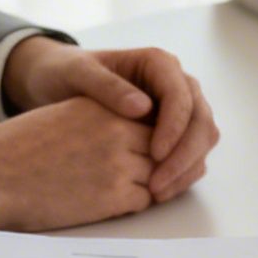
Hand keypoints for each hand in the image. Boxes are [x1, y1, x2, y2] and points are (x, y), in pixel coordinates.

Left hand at [0, 36, 217, 200]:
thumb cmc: (64, 73)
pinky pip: (191, 153)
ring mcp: (179, 109)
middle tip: (158, 184)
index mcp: (159, 64)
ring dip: (187, 169)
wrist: (54, 83)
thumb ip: (106, 86)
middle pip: (201, 121)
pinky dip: (182, 174)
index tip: (154, 154)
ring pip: (203, 139)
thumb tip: (143, 107)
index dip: (174, 128)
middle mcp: (177, 84)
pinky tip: (159, 192)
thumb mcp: (77, 73)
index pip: (181, 96)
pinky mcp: (175, 131)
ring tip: (158, 193)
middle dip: (185, 155)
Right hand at [0, 97, 156, 231]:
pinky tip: (109, 202)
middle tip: (144, 176)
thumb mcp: (66, 117)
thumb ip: (103, 121)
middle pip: (160, 147)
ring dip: (148, 185)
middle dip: (156, 163)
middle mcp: (116, 129)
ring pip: (159, 175)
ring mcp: (119, 162)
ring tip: (120, 190)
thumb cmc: (20, 150)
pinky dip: (134, 204)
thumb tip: (137, 137)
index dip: (148, 139)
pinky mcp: (115, 194)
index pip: (150, 120)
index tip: (139, 151)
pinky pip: (145, 200)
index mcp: (103, 106)